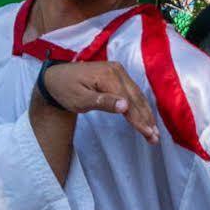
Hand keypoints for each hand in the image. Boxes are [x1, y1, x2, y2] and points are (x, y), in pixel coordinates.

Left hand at [39, 59, 160, 141]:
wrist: (55, 77)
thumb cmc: (65, 90)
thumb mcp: (80, 100)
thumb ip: (102, 103)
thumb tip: (125, 106)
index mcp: (107, 76)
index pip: (128, 101)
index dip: (138, 119)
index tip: (148, 134)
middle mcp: (116, 71)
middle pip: (136, 98)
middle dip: (146, 119)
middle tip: (155, 138)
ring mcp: (118, 71)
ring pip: (137, 95)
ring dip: (146, 114)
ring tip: (153, 132)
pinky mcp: (117, 74)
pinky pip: (132, 91)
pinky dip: (140, 105)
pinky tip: (145, 117)